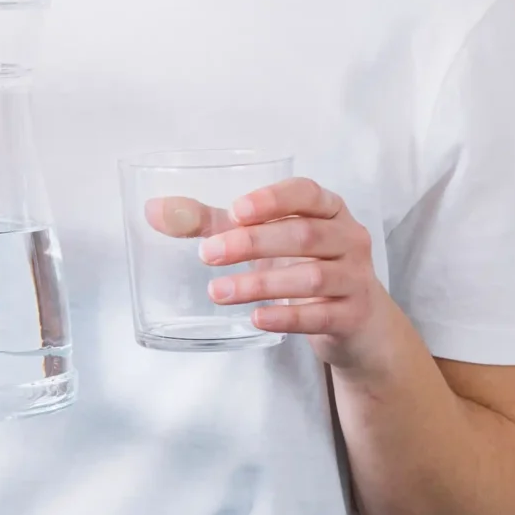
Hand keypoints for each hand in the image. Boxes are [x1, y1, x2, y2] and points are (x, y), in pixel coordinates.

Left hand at [147, 177, 402, 364]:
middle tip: (208, 255)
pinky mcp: (352, 315)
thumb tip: (155, 211)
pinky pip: (320, 315)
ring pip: (311, 276)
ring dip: (261, 283)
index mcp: (329, 209)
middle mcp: (348, 238)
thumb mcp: (267, 241)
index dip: (273, 199)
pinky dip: (287, 317)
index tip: (235, 210)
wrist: (359, 322)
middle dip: (253, 243)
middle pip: (304, 234)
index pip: (307, 192)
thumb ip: (214, 224)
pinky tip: (256, 318)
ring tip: (218, 291)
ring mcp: (355, 278)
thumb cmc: (305, 266)